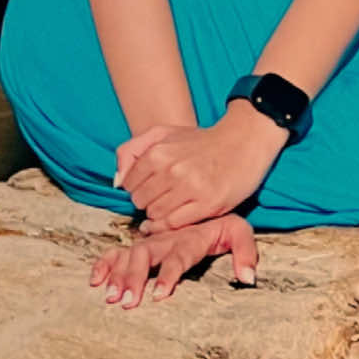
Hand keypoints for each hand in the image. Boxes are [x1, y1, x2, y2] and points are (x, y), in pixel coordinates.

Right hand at [89, 212, 258, 307]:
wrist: (204, 188)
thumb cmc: (223, 220)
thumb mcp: (240, 231)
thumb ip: (246, 252)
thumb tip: (248, 278)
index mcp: (189, 236)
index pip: (178, 255)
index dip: (168, 274)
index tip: (159, 295)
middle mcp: (166, 238)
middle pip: (147, 255)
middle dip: (135, 278)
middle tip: (127, 302)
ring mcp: (151, 240)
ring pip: (130, 254)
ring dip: (118, 274)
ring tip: (110, 296)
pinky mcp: (142, 244)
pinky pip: (119, 251)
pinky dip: (106, 263)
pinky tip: (95, 279)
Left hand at [115, 104, 286, 230]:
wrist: (241, 144)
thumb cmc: (199, 141)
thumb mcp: (163, 133)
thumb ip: (132, 151)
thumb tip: (117, 181)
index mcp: (158, 151)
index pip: (128, 184)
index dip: (136, 187)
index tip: (148, 186)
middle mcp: (171, 170)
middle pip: (140, 201)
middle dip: (147, 202)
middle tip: (161, 196)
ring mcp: (190, 188)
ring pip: (155, 215)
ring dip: (159, 214)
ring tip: (171, 204)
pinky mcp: (208, 204)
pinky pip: (175, 224)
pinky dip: (171, 224)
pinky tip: (179, 214)